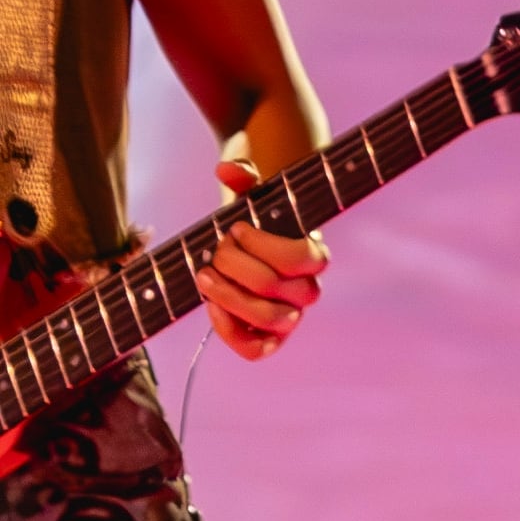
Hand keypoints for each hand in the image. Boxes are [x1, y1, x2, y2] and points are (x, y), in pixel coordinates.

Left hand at [195, 158, 325, 360]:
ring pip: (269, 320)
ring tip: (204, 276)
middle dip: (234, 264)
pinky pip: (256, 351)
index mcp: (314, 253)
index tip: (235, 228)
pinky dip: (231, 333)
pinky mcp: (267, 339)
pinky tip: (212, 308)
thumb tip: (228, 169)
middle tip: (215, 249)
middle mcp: (307, 289)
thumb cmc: (254, 221)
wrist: (247, 251)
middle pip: (276, 286)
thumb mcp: (252, 195)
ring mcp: (289, 317)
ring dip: (229, 297)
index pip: (303, 257)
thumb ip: (245, 175)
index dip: (263, 244)